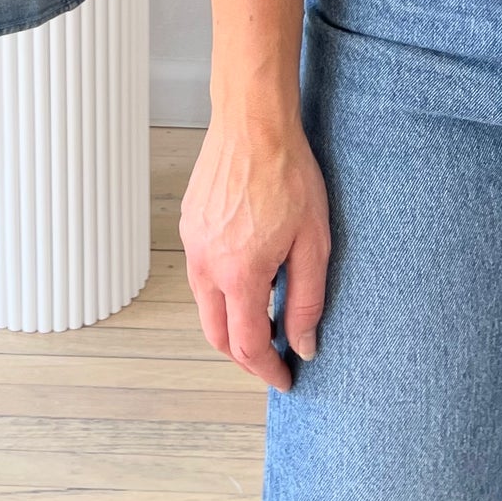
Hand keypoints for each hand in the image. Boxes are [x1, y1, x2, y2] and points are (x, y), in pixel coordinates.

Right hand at [179, 112, 330, 392]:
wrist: (253, 122)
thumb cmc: (288, 174)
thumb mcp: (313, 241)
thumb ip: (306, 300)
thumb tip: (304, 345)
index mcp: (239, 273)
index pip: (247, 345)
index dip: (267, 370)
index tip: (286, 378)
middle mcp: (206, 264)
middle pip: (217, 334)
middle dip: (244, 356)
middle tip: (274, 359)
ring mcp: (192, 243)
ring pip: (205, 305)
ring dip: (230, 323)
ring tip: (264, 319)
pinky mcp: (189, 224)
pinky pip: (200, 273)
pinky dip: (220, 291)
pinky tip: (247, 277)